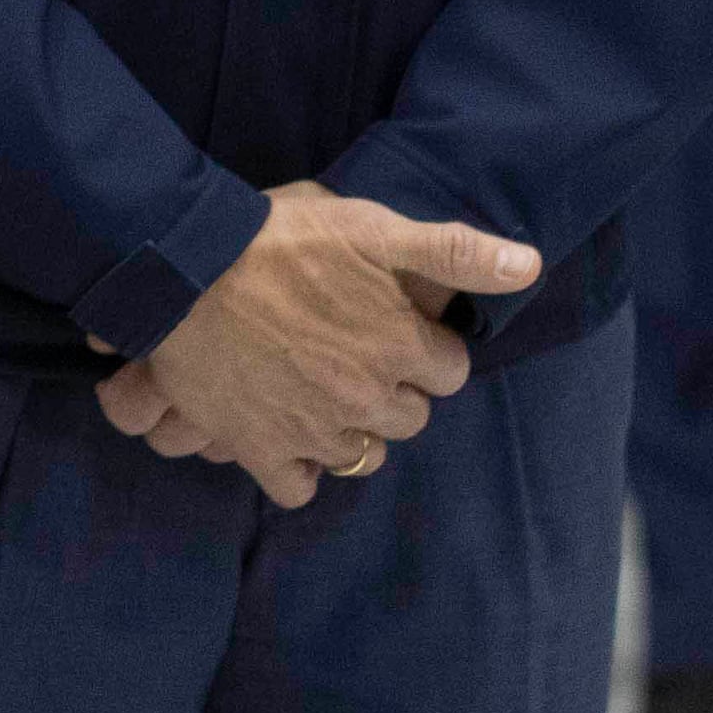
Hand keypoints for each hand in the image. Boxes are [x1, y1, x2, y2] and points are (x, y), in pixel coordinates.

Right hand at [92, 182, 535, 507]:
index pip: (449, 371)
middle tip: (353, 354)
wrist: (181, 268)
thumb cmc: (277, 238)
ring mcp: (314, 430)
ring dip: (349, 427)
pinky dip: (298, 469)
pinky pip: (301, 488)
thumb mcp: (371, 225)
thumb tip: (530, 264)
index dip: (425, 348)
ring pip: (362, 455)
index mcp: (401, 346)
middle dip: (391, 389)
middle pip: (409, 417)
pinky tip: (287, 433)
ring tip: (319, 390)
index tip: (394, 326)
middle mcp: (366, 398)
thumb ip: (454, 250)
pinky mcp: (262, 449)